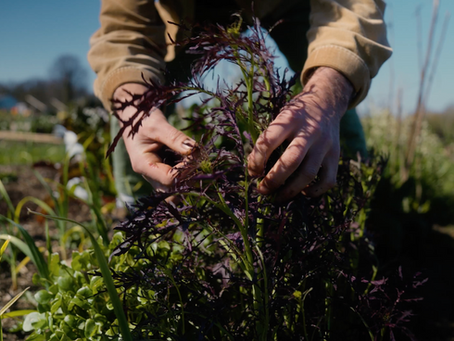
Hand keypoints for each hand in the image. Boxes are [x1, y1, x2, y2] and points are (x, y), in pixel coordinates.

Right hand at [114, 84, 195, 191]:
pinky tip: (191, 157)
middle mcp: (148, 173)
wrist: (133, 114)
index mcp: (143, 165)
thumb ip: (175, 138)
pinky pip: (176, 176)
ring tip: (195, 157)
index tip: (193, 155)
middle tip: (197, 159)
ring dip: (188, 174)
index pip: (169, 179)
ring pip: (175, 185)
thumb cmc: (142, 118)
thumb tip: (194, 150)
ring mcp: (155, 173)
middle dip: (188, 177)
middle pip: (171, 188)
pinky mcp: (162, 168)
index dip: (185, 170)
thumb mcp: (158, 125)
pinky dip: (186, 169)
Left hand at [247, 67, 353, 200]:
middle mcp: (310, 131)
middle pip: (290, 161)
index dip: (257, 160)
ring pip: (308, 174)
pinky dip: (314, 191)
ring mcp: (325, 144)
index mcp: (290, 118)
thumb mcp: (280, 117)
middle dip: (273, 180)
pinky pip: (327, 180)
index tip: (252, 172)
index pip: (269, 142)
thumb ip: (269, 139)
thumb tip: (254, 170)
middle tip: (262, 190)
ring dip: (289, 191)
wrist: (326, 100)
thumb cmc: (295, 114)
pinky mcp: (335, 155)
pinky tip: (302, 192)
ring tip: (276, 198)